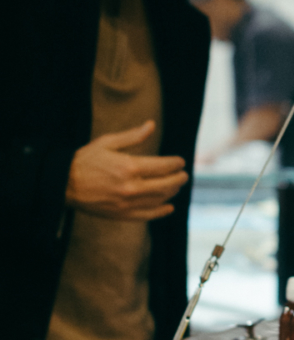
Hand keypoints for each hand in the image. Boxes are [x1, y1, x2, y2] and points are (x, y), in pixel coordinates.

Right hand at [65, 121, 188, 220]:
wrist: (63, 184)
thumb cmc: (85, 160)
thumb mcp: (107, 142)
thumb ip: (132, 136)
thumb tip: (151, 125)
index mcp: (129, 166)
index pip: (162, 166)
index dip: (175, 164)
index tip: (181, 162)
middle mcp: (131, 186)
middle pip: (165, 184)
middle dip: (178, 179)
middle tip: (184, 175)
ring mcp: (127, 203)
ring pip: (159, 199)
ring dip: (172, 193)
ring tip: (176, 187)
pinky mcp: (121, 214)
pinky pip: (147, 215)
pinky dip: (161, 212)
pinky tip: (169, 207)